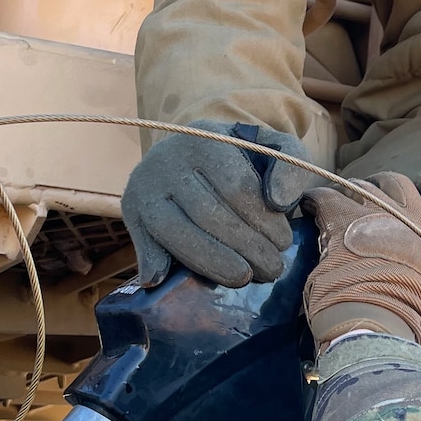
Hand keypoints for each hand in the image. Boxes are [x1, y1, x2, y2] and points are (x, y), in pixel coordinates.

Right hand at [122, 122, 310, 286]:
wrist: (189, 150)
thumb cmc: (240, 156)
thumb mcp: (273, 149)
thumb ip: (290, 167)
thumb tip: (278, 202)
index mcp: (206, 140)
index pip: (237, 187)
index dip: (264, 221)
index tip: (283, 243)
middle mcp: (169, 159)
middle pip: (208, 213)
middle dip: (245, 248)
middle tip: (272, 270)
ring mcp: (145, 184)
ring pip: (175, 230)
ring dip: (211, 262)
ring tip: (243, 278)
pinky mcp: (130, 208)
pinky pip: (142, 239)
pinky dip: (152, 261)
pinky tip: (165, 280)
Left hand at [303, 172, 420, 347]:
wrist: (374, 312)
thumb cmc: (401, 311)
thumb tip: (405, 270)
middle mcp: (413, 220)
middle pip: (400, 184)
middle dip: (383, 185)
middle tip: (370, 197)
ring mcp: (378, 213)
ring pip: (364, 185)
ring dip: (352, 192)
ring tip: (340, 205)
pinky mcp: (344, 215)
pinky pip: (327, 195)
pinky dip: (317, 198)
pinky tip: (311, 204)